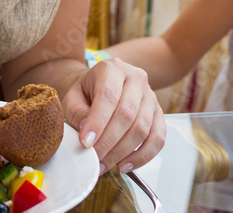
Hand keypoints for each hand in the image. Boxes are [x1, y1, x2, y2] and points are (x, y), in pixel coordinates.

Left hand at [61, 58, 164, 173]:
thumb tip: (87, 132)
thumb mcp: (73, 97)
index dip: (97, 121)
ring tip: (103, 164)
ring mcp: (151, 96)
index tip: (85, 143)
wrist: (101, 87)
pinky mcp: (159, 113)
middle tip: (93, 159)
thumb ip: (76, 112)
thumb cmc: (86, 93)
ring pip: (142, 128)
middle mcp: (136, 78)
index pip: (108, 95)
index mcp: (113, 68)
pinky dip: (142, 156)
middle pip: (127, 114)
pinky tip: (124, 165)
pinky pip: (158, 138)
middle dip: (108, 142)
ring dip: (122, 152)